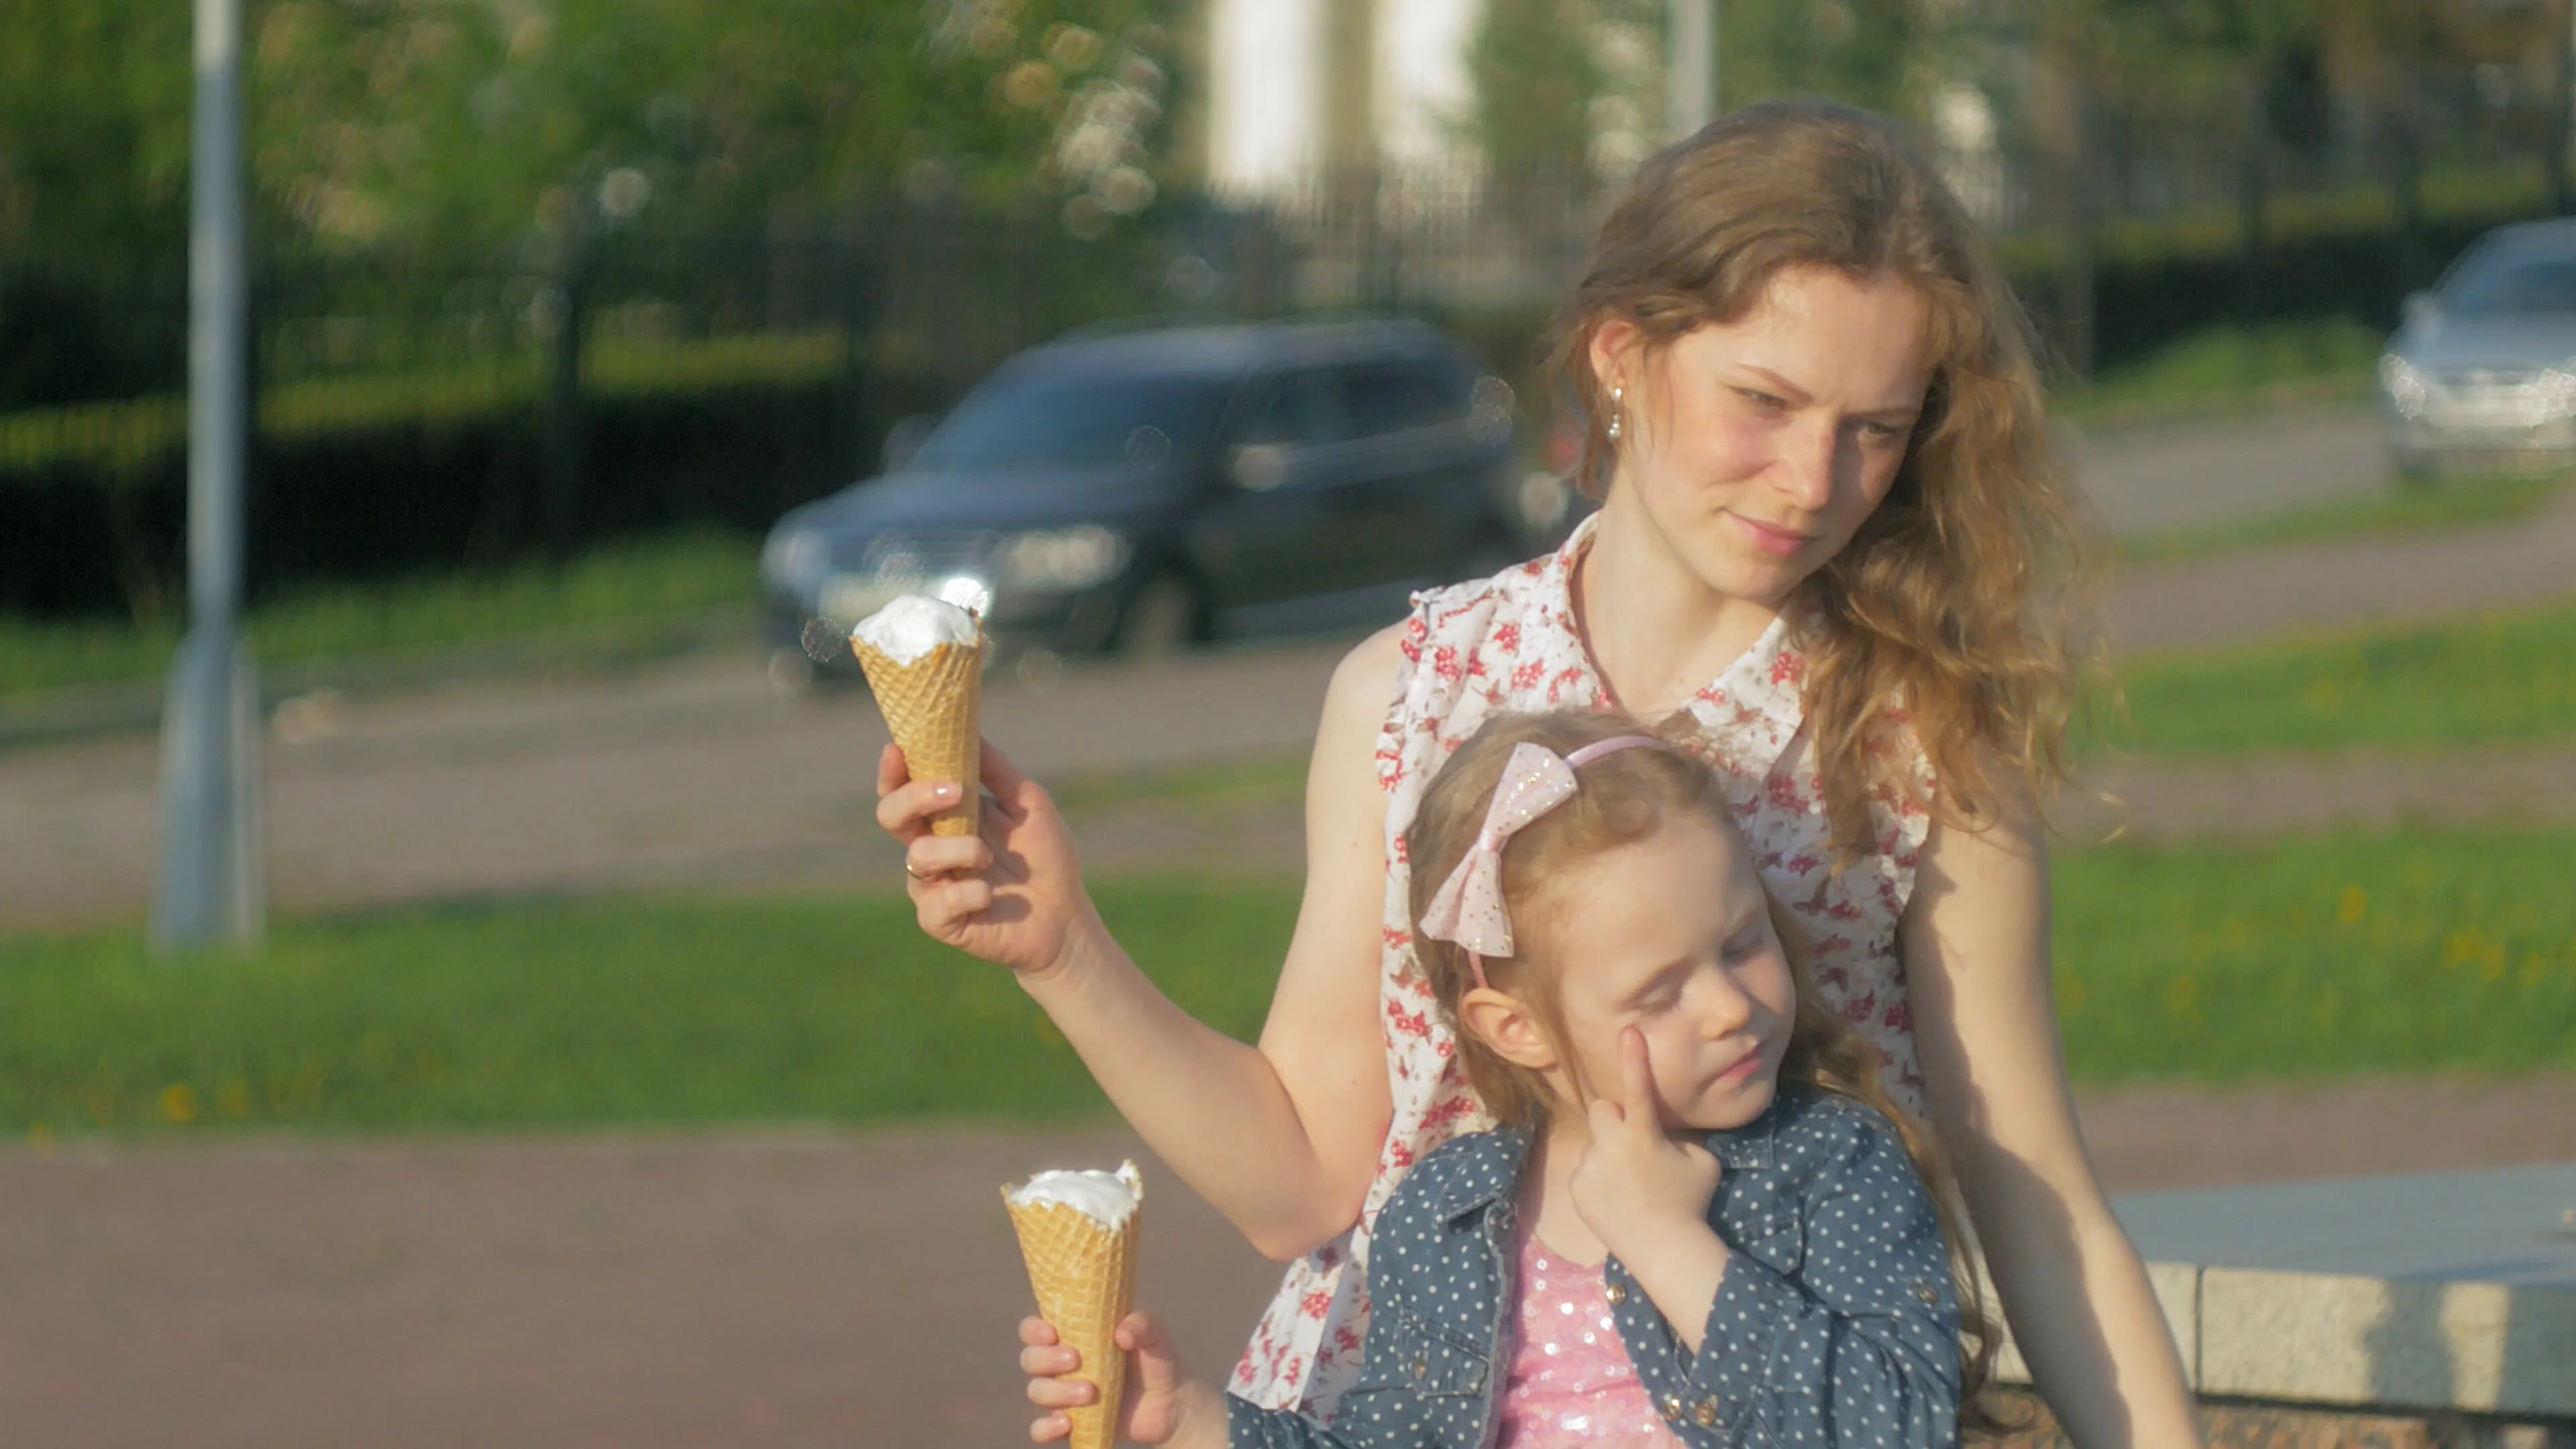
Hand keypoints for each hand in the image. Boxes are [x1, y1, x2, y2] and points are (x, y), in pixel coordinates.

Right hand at [879, 740, 1095, 976]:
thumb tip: (971, 730)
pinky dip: (967, 893)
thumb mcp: (1029, 804)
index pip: (902, 789)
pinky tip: (990, 894)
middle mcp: (930, 848)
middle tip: (954, 792)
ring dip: (957, 849)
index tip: (898, 748)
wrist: (1066, 915)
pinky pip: (935, 905)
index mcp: (944, 818)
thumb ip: (998, 771)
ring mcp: (933, 885)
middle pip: (891, 816)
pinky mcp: (942, 922)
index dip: (893, 770)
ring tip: (988, 857)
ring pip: (917, 857)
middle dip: (914, 798)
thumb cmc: (1045, 858)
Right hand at [1020, 1312, 1211, 1446]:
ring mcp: (1063, 1395)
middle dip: (1046, 1359)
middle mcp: (1061, 1365)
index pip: (1035, 1328)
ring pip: (1037, 1392)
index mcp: (1073, 1336)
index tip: (1052, 1333)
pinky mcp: (1070, 1423)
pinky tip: (1067, 1423)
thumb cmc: (1157, 1360)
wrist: (1171, 1404)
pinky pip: (1041, 1430)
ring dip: (1056, 1392)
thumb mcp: (1155, 1335)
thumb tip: (1121, 1334)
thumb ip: (1141, 1324)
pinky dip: (1046, 1428)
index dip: (1033, 1329)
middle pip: (1030, 1359)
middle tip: (1076, 1360)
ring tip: (1089, 1392)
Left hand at [1567, 1027, 1721, 1260]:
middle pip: (1601, 1108)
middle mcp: (1610, 1146)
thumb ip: (1680, 1136)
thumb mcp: (1701, 1160)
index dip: (1635, 1058)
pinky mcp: (1577, 1187)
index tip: (1628, 1031)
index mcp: (1643, 1135)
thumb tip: (1668, 1128)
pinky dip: (1600, 1178)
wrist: (1664, 1249)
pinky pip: (1587, 1169)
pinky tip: (1618, 1199)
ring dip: (1610, 1153)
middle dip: (1614, 1117)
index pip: (1638, 1087)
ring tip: (1631, 1185)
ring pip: (1597, 1144)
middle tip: (1633, 1140)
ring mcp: (1589, 1167)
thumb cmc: (1690, 1201)